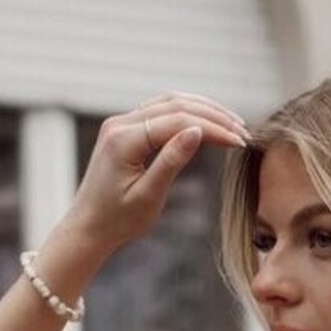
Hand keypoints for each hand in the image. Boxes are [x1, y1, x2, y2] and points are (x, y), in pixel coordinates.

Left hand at [65, 92, 249, 259]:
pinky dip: (185, 113)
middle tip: (242, 130)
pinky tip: (206, 122)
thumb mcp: (148, 196)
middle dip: (212, 115)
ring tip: (231, 123)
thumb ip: (171, 161)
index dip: (212, 128)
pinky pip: (159, 112)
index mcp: (124, 139)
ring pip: (168, 103)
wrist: (88, 228)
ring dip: (201, 109)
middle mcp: (120, 123)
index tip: (239, 141)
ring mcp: (121, 123)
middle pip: (175, 104)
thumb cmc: (118, 220)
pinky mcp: (125, 130)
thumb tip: (197, 131)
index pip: (178, 121)